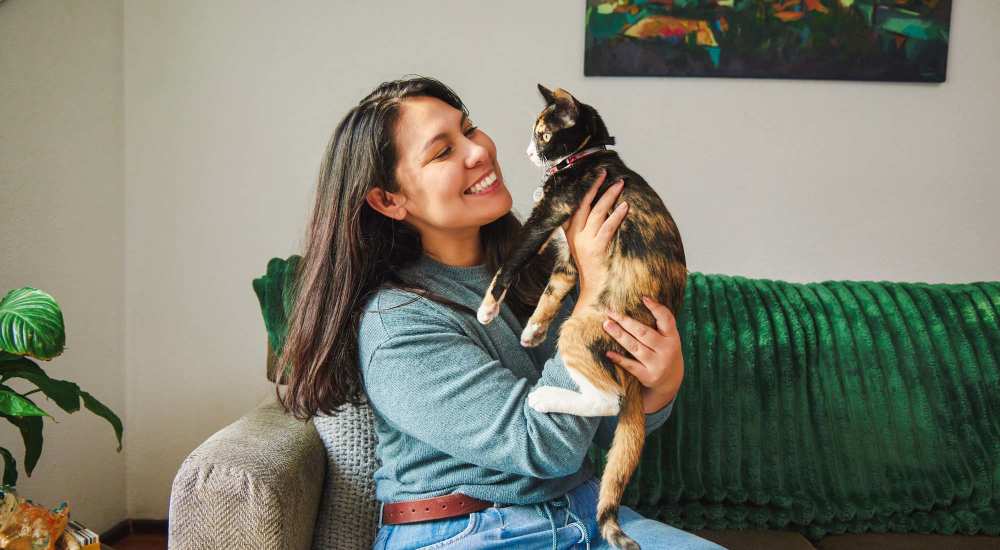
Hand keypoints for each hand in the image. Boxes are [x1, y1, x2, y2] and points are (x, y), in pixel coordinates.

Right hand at [562, 169, 627, 309]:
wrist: (593, 292)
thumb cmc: (593, 268)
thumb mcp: (583, 247)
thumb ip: (586, 230)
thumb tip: (600, 210)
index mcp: (570, 234)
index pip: (575, 206)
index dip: (584, 189)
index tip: (594, 176)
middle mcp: (575, 236)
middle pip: (583, 205)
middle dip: (594, 187)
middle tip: (605, 173)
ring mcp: (585, 243)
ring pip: (596, 213)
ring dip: (608, 197)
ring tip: (619, 185)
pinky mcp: (596, 250)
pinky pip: (607, 228)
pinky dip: (616, 216)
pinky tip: (624, 207)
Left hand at [602, 296, 683, 413]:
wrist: (670, 382)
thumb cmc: (664, 352)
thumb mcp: (668, 339)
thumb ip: (659, 324)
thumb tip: (641, 301)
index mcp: (673, 337)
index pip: (667, 319)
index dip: (656, 308)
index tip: (643, 298)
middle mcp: (667, 350)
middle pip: (644, 332)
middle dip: (625, 321)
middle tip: (610, 312)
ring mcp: (658, 364)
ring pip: (635, 347)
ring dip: (619, 335)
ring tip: (607, 325)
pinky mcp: (648, 376)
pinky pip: (631, 366)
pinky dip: (619, 359)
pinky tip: (608, 353)